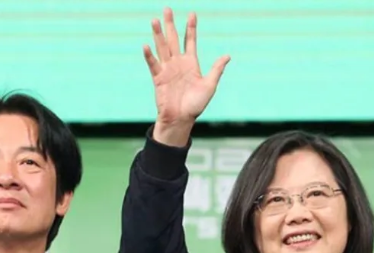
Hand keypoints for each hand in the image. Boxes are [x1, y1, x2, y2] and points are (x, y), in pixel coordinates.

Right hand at [144, 8, 229, 145]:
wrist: (181, 119)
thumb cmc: (196, 105)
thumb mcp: (210, 86)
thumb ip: (216, 70)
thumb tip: (227, 56)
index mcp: (191, 63)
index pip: (190, 41)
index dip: (191, 28)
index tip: (192, 13)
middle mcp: (178, 63)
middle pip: (173, 39)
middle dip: (170, 24)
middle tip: (167, 9)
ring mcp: (167, 70)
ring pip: (162, 48)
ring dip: (158, 34)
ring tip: (155, 20)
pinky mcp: (158, 78)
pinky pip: (153, 64)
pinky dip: (149, 56)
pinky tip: (146, 45)